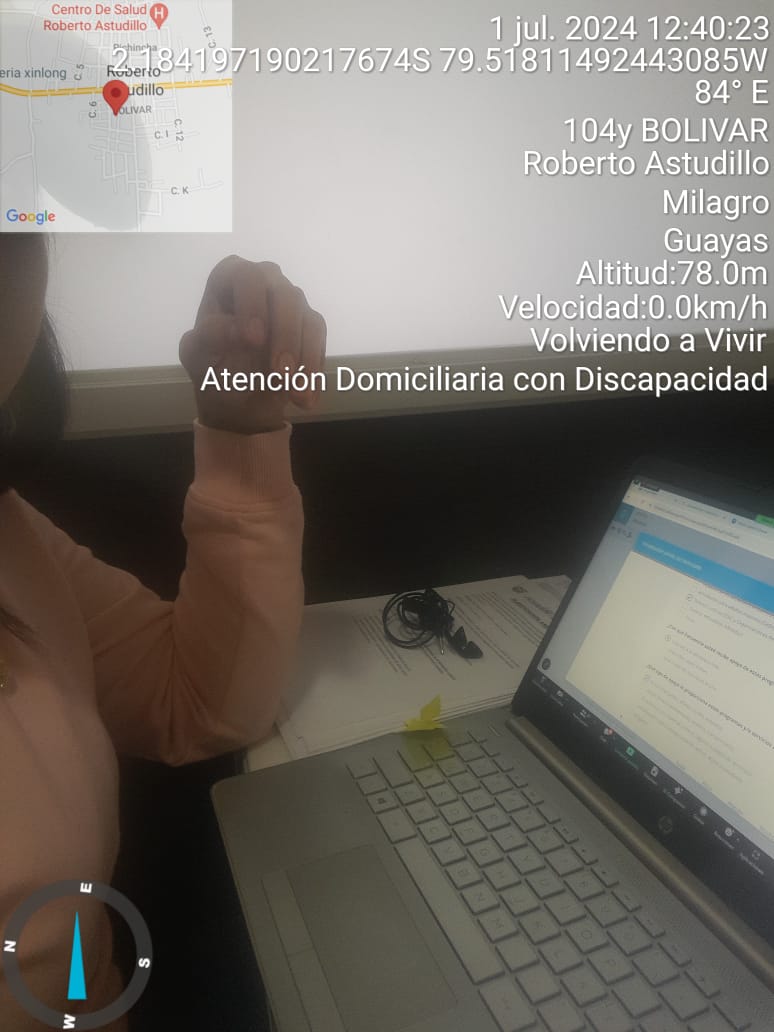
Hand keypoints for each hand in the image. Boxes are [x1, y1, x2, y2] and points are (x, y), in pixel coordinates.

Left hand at [179, 256, 325, 433]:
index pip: (246, 277)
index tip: (253, 341)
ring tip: (295, 396)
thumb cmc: (211, 369)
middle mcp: (264, 283)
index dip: (252, 305)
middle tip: (280, 374)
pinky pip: (318, 342)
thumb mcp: (196, 356)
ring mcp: (290, 303)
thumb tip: (236, 329)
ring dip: (304, 359)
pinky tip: (303, 399)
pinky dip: (313, 371)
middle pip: (286, 294)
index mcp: (229, 279)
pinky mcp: (309, 326)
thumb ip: (209, 337)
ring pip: (308, 318)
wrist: (234, 401)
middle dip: (285, 337)